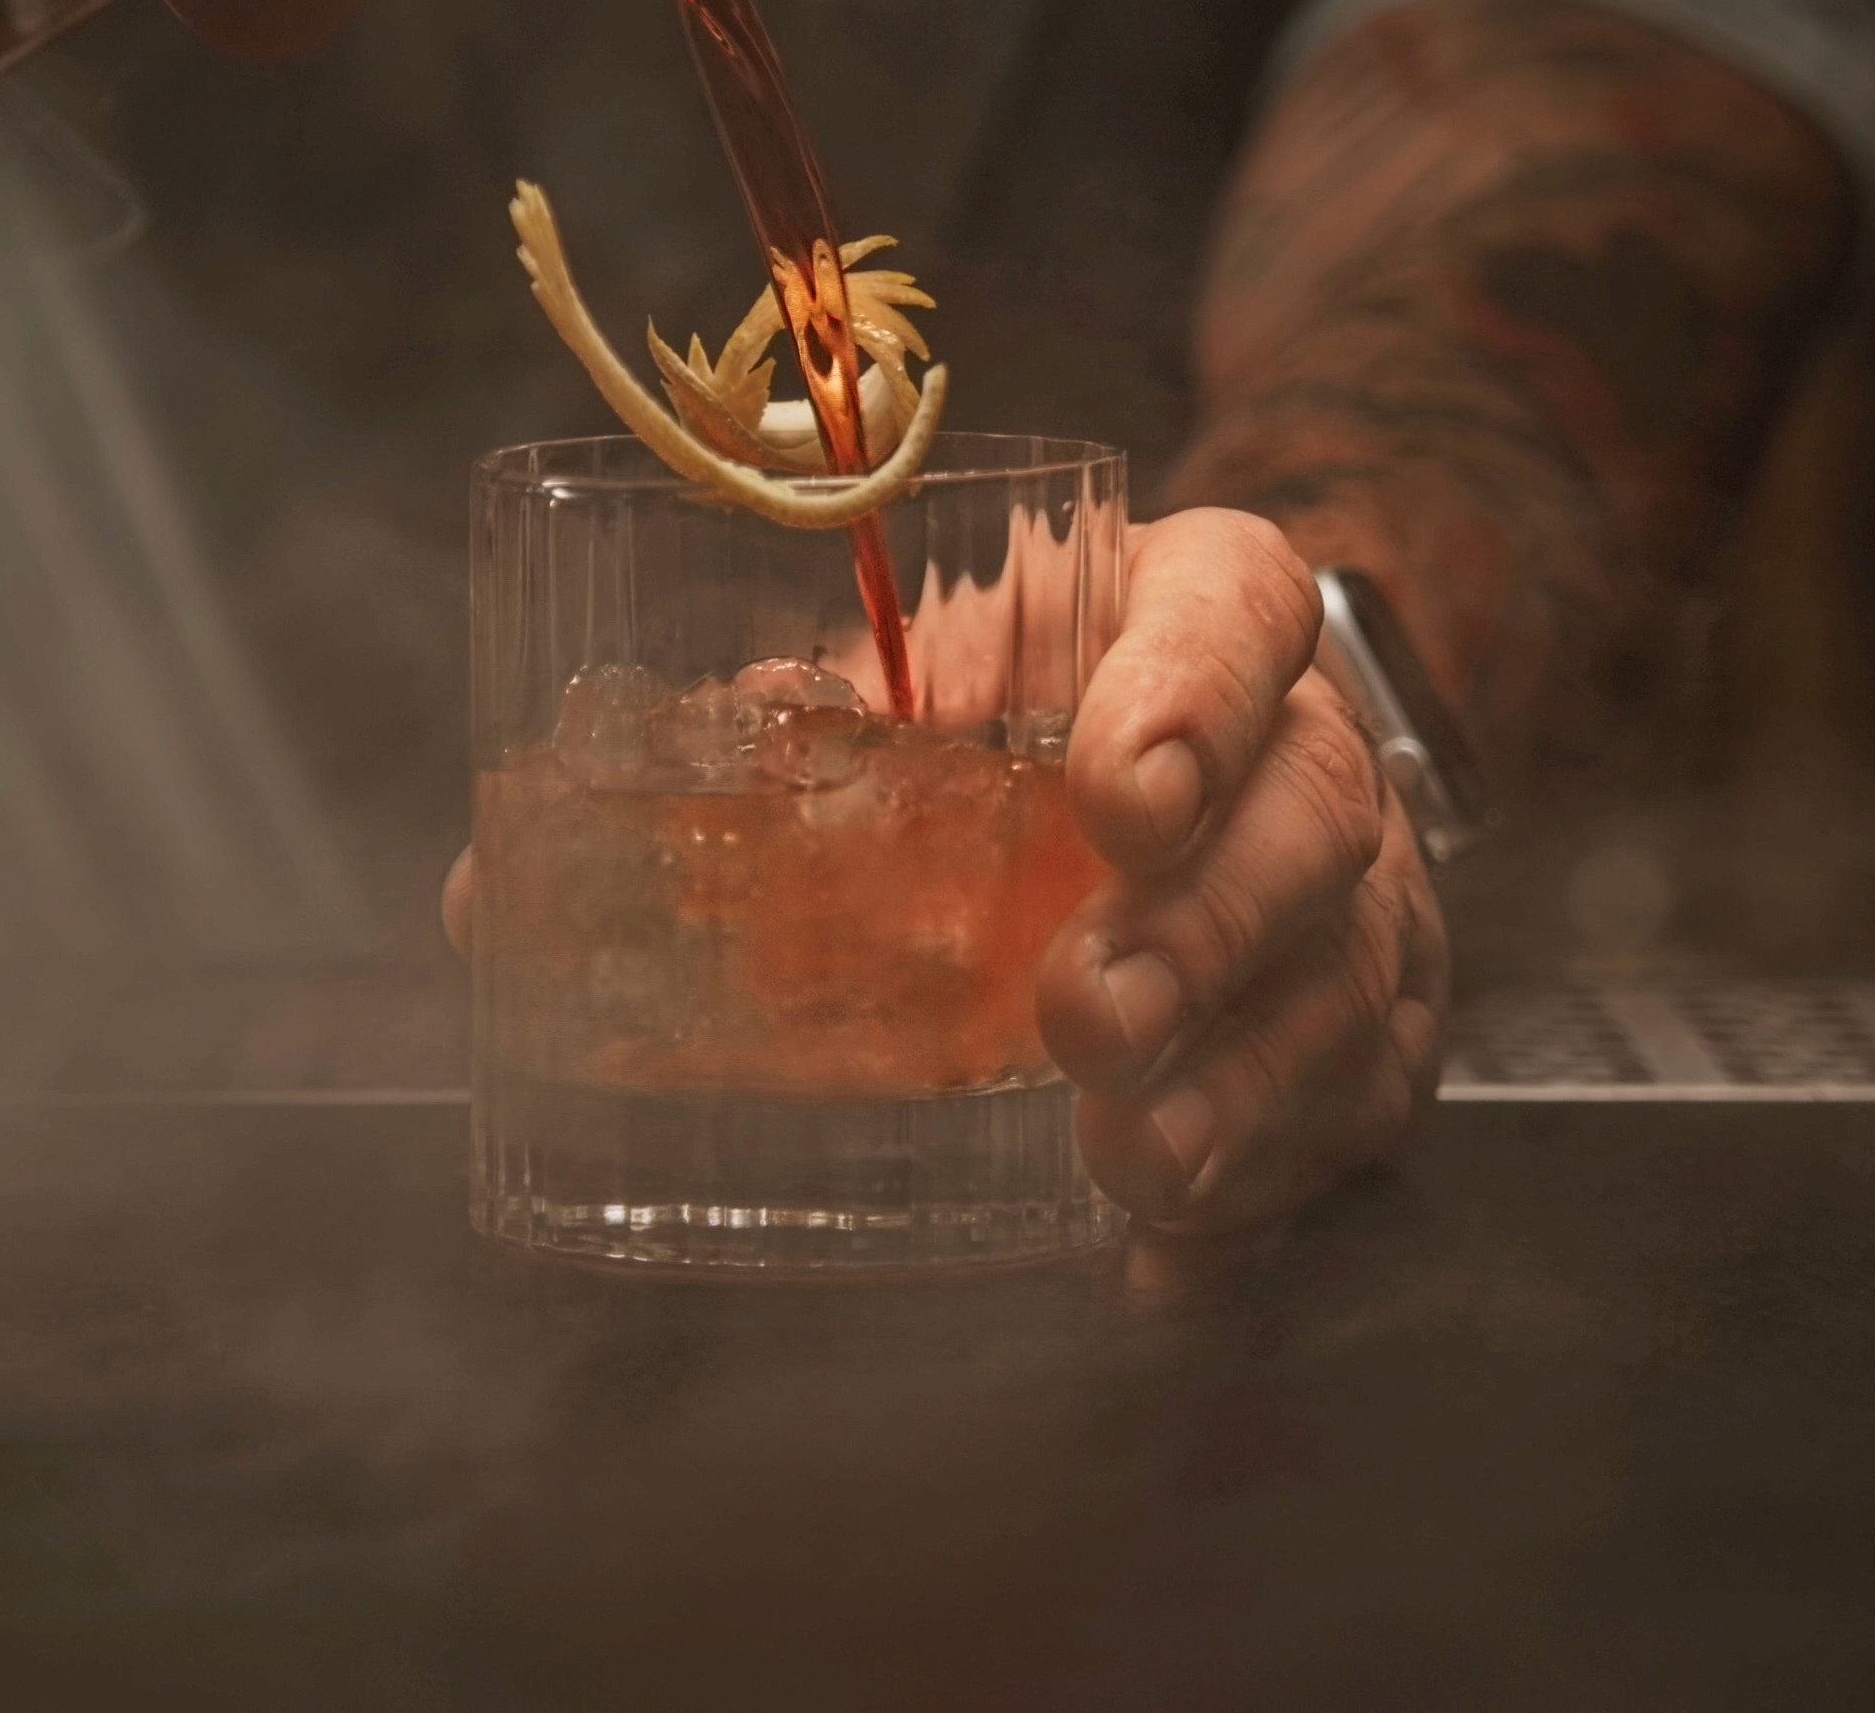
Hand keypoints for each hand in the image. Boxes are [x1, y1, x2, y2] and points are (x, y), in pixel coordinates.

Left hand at [437, 507, 1450, 1235]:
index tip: (1112, 795)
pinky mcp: (1373, 1031)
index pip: (1239, 611)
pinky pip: (1348, 1124)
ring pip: (1344, 984)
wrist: (1227, 747)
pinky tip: (1162, 1263)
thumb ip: (759, 746)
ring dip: (1238, 1088)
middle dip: (1198, 929)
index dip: (1190, 698)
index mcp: (1204, 610)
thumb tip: (501, 891)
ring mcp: (1366, 896)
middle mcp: (1313, 747)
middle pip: (1308, 819)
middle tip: (1079, 1015)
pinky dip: (1256, 1206)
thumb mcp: (926, 671)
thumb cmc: (1035, 705)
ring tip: (1128, 1164)